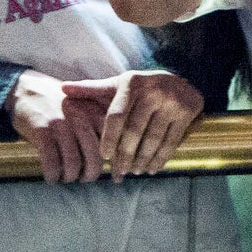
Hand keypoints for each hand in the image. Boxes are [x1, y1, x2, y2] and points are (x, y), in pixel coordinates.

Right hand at [7, 70, 108, 184]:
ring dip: (69, 177)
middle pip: (95, 157)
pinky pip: (51, 163)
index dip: (116, 164)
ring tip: (66, 177)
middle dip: (90, 174)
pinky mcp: (42, 130)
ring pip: (73, 163)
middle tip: (84, 178)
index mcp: (97, 112)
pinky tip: (51, 177)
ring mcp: (62, 123)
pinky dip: (52, 175)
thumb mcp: (86, 109)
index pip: (114, 142)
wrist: (27, 90)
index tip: (116, 177)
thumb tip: (115, 163)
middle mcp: (82, 117)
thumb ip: (100, 129)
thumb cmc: (60, 107)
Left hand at [60, 68, 204, 180]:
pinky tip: (153, 168)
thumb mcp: (118, 85)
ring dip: (143, 160)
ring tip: (135, 171)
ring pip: (153, 139)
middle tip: (119, 173)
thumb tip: (63, 89)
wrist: (182, 79)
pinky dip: (161, 158)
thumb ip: (92, 89)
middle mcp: (154, 90)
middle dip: (125, 155)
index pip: (116, 115)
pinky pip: (172, 141)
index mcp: (131, 83)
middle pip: (134, 131)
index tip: (105, 156)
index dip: (109, 138)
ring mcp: (173, 101)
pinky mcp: (188, 112)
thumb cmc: (141, 87)